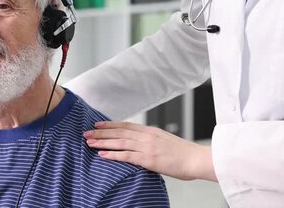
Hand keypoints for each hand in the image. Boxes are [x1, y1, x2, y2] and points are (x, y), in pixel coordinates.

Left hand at [83, 121, 216, 181]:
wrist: (197, 159)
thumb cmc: (184, 154)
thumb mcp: (166, 141)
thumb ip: (152, 140)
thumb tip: (142, 144)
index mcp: (150, 131)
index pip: (126, 125)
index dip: (110, 124)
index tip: (98, 124)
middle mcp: (146, 136)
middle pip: (118, 132)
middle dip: (101, 132)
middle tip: (87, 133)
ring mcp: (146, 147)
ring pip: (119, 142)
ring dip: (102, 142)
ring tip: (89, 142)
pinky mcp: (148, 159)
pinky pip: (126, 156)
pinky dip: (112, 155)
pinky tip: (102, 155)